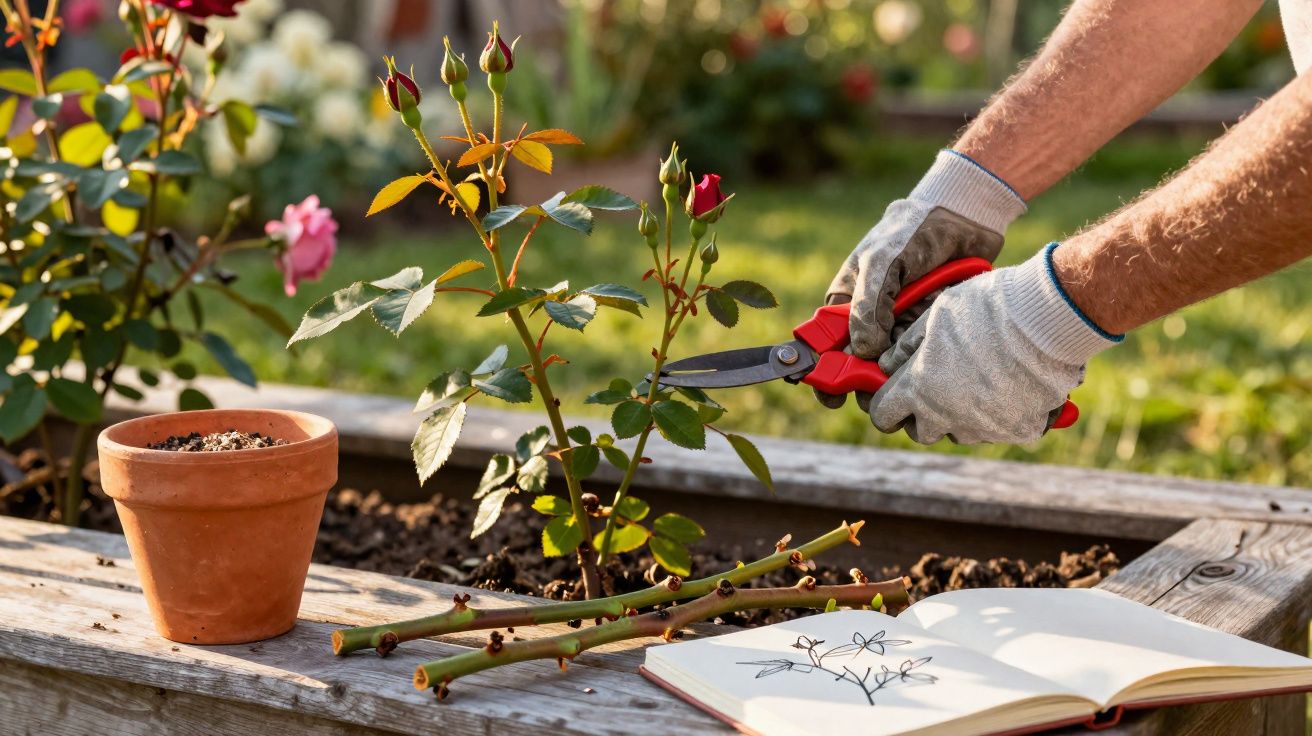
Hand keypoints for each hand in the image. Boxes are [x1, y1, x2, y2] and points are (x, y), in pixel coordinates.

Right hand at [816, 150, 1025, 409]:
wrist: (963, 217)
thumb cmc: (911, 231)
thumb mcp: (880, 262)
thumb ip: (868, 307)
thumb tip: (864, 352)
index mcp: (846, 302)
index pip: (825, 344)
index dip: (824, 372)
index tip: (831, 394)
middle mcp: (871, 319)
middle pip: (859, 364)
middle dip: (864, 382)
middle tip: (876, 394)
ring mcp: (901, 325)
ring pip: (893, 366)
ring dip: (897, 378)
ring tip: (907, 381)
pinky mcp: (930, 329)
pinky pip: (923, 355)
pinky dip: (925, 363)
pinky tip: (932, 363)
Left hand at [869, 244, 1121, 444]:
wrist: (1047, 317)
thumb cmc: (984, 308)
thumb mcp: (933, 318)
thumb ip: (904, 348)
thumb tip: (885, 365)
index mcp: (918, 389)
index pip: (883, 415)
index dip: (884, 405)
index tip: (892, 394)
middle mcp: (947, 416)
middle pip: (921, 431)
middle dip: (920, 415)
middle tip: (932, 389)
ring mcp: (983, 428)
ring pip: (959, 432)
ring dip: (958, 415)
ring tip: (973, 382)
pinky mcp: (1017, 431)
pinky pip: (997, 429)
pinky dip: (997, 415)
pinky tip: (1006, 386)